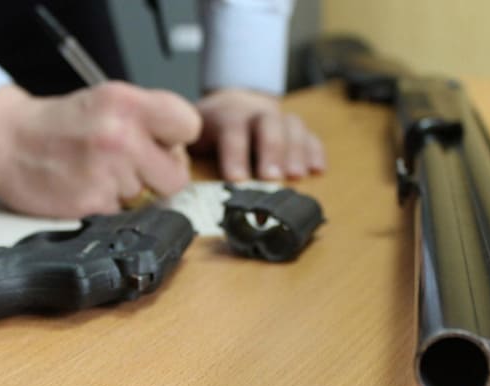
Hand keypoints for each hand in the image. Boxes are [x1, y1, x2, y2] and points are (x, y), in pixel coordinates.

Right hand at [0, 82, 200, 217]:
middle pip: (177, 174)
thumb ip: (151, 120)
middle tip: (132, 164)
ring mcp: (107, 171)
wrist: (7, 141)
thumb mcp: (109, 100)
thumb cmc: (61, 123)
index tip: (162, 141)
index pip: (189, 126)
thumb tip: (182, 151)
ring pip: (150, 197)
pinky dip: (109, 205)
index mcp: (128, 103)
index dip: (177, 139)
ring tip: (101, 171)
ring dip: (131, 190)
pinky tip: (89, 186)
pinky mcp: (93, 202)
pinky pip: (124, 213)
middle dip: (159, 174)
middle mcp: (120, 135)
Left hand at [192, 88, 325, 180]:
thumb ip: (182, 149)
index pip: (231, 130)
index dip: (235, 153)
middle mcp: (255, 112)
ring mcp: (278, 117)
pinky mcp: (295, 128)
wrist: (232, 102)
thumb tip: (171, 172)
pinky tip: (318, 169)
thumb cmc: (208, 128)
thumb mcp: (189, 133)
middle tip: (272, 177)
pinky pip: (310, 135)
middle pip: (268, 124)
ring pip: (292, 126)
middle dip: (271, 151)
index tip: (237, 179)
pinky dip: (315, 151)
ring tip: (297, 176)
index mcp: (225, 115)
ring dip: (296, 152)